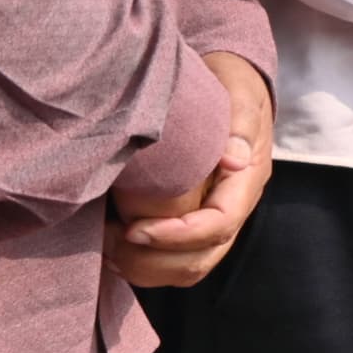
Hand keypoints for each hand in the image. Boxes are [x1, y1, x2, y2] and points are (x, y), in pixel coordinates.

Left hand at [111, 52, 273, 287]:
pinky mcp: (193, 221)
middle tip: (110, 241)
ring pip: (186, 268)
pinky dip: (142, 263)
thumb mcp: (239, 95)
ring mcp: (213, 218)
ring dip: (145, 267)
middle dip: (153, 259)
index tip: (134, 229)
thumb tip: (236, 158)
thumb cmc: (229, 86)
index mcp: (246, 181)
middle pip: (201, 259)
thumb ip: (238, 125)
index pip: (218, 226)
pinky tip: (112, 247)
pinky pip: (173, 261)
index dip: (177, 236)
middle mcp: (232, 207)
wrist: (228, 84)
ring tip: (106, 248)